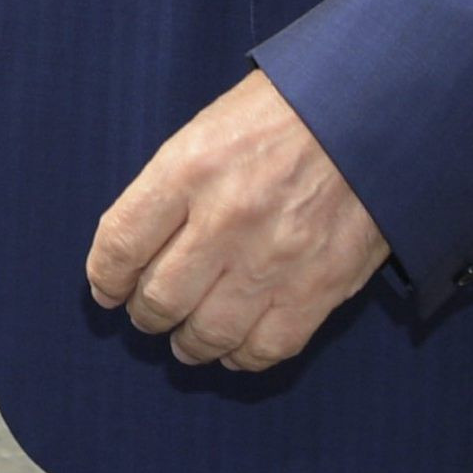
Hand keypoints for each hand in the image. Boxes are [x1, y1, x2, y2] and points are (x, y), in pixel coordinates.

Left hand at [86, 69, 390, 371]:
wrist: (369, 114)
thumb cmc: (281, 114)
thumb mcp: (207, 129)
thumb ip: (171, 186)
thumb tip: (138, 245)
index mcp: (188, 168)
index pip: (120, 243)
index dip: (104, 277)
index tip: (105, 290)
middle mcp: (225, 219)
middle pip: (160, 297)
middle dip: (145, 313)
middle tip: (147, 314)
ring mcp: (273, 259)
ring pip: (208, 332)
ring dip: (188, 344)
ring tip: (185, 340)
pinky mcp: (320, 287)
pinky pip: (267, 346)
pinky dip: (243, 358)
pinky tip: (233, 350)